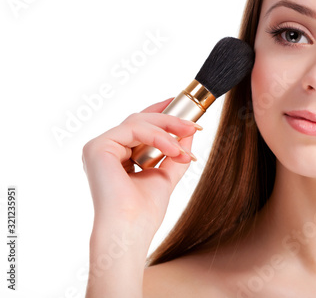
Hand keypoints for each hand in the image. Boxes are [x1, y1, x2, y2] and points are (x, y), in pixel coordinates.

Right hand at [82, 98, 200, 237]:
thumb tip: (190, 131)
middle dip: (169, 119)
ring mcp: (99, 147)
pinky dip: (157, 136)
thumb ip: (175, 152)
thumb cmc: (144, 211)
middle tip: (193, 126)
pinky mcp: (98, 147)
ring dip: (167, 129)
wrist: (130, 230)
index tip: (182, 108)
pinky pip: (132, 129)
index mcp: (117, 155)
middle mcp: (106, 149)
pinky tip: (173, 149)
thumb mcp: (166, 174)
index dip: (160, 113)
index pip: (139, 126)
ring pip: (138, 121)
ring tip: (185, 146)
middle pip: (139, 120)